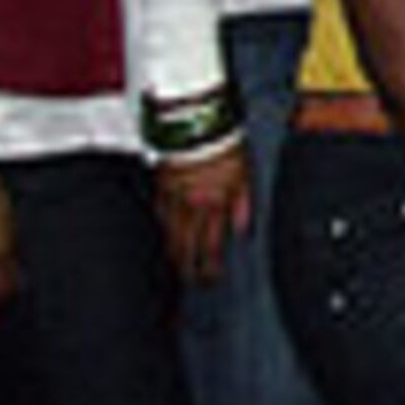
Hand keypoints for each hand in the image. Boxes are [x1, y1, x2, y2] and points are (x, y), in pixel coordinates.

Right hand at [156, 147, 253, 285]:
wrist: (196, 121)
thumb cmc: (225, 144)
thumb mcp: (245, 174)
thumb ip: (243, 204)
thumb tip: (241, 231)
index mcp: (214, 203)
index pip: (210, 245)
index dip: (209, 267)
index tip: (210, 280)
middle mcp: (191, 205)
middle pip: (186, 246)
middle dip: (187, 269)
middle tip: (188, 283)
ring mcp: (172, 197)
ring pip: (170, 235)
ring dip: (172, 254)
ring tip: (174, 269)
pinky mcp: (159, 186)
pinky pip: (158, 216)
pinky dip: (160, 231)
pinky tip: (162, 238)